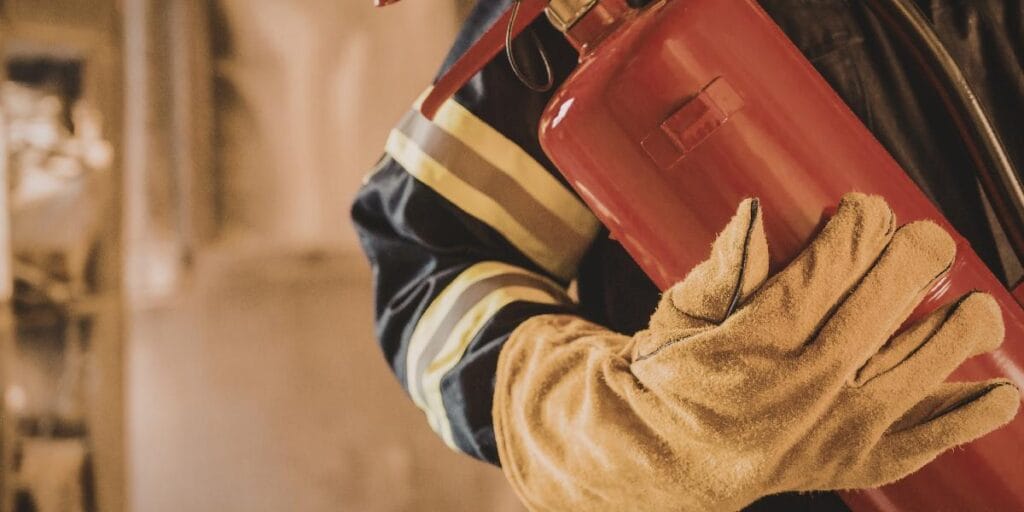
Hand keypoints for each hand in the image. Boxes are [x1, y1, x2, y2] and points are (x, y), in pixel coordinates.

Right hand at [493, 193, 1019, 510]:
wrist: (665, 461)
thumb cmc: (671, 379)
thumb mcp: (678, 317)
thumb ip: (720, 269)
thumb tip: (751, 213)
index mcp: (755, 340)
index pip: (832, 263)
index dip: (860, 222)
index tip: (863, 208)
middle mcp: (802, 385)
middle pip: (884, 302)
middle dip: (915, 254)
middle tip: (922, 239)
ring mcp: (834, 429)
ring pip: (920, 365)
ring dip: (961, 327)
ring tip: (974, 306)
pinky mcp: (854, 462)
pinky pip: (926, 439)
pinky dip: (969, 416)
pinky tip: (997, 393)